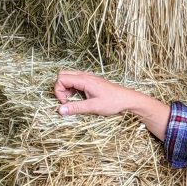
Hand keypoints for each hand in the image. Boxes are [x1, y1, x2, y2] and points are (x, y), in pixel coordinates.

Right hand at [53, 70, 171, 139]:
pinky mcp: (91, 81)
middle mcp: (85, 76)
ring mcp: (88, 77)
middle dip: (60, 88)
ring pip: (68, 77)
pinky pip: (75, 80)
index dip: (59, 91)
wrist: (128, 99)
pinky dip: (72, 88)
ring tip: (73, 100)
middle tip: (67, 101)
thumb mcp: (93, 107)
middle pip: (63, 75)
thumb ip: (76, 108)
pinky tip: (79, 98)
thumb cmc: (113, 102)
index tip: (66, 103)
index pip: (61, 79)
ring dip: (66, 88)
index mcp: (85, 80)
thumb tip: (60, 110)